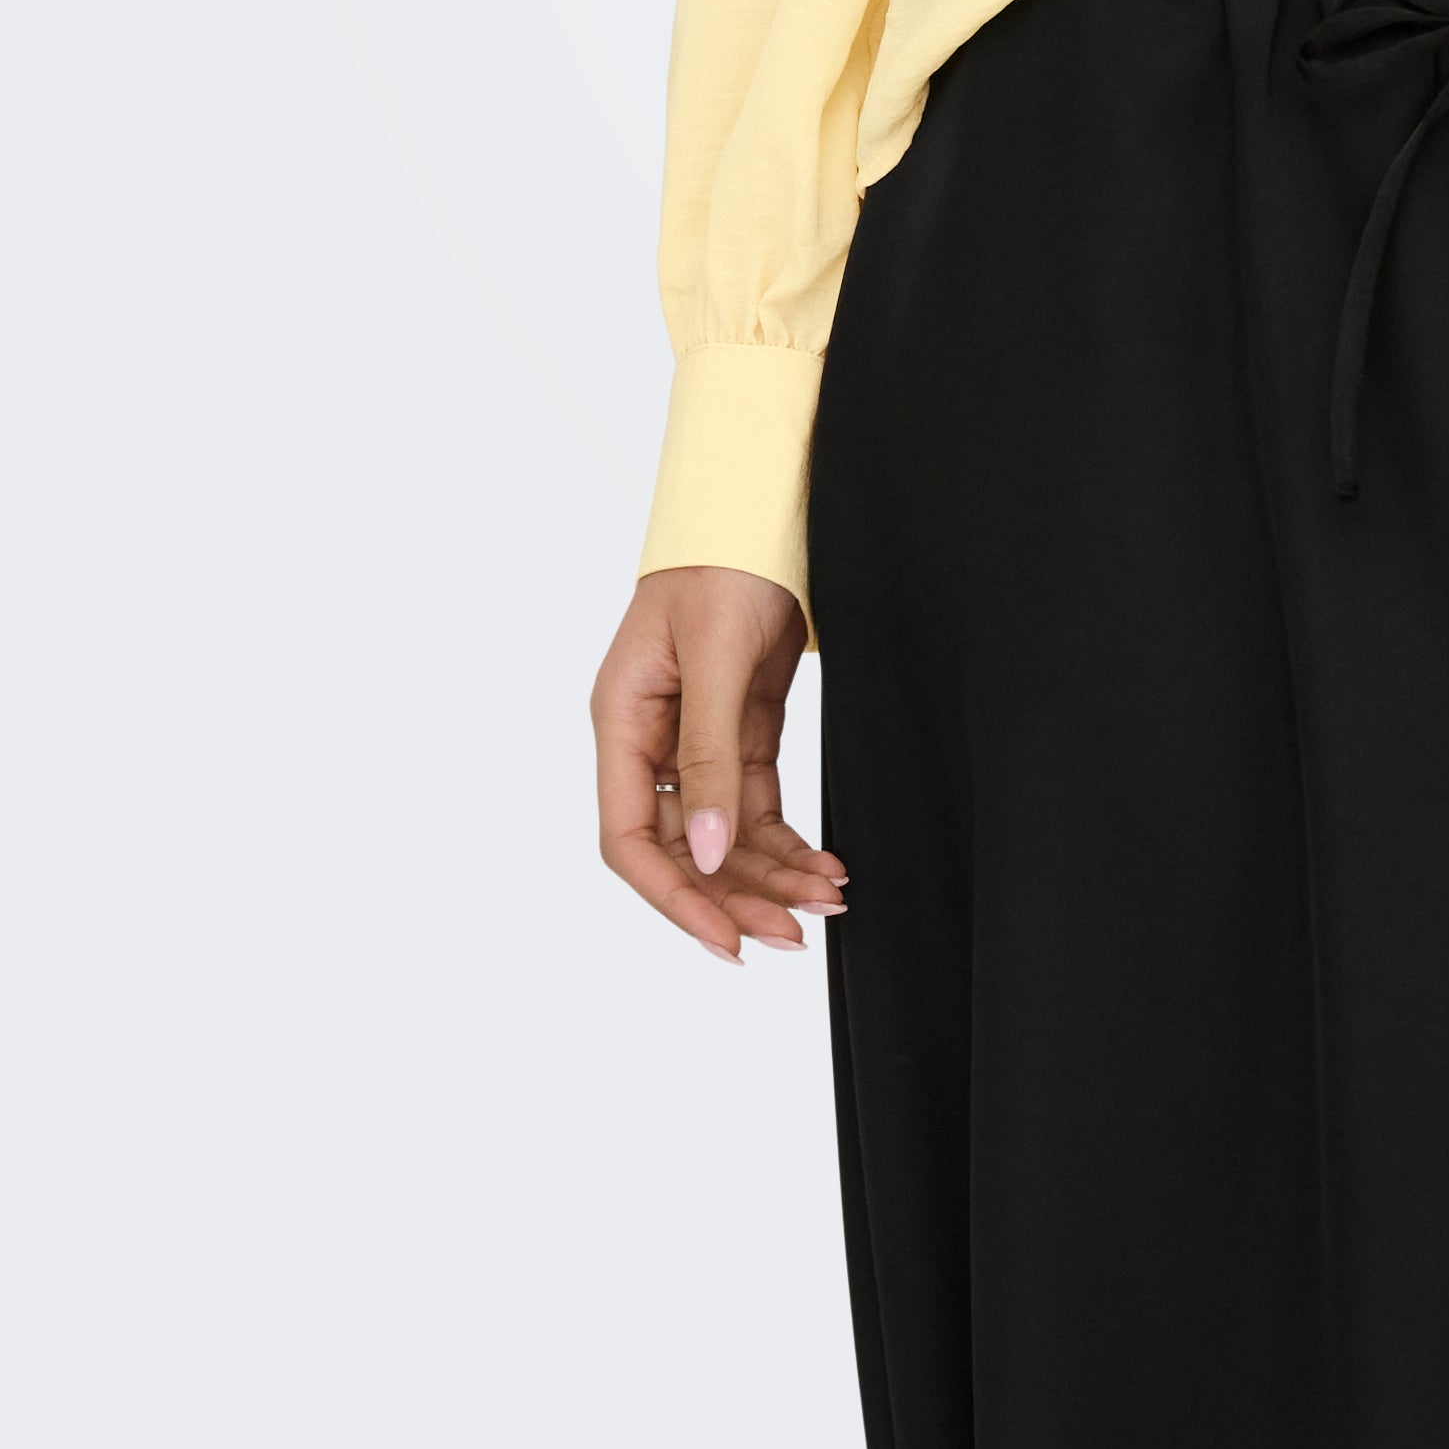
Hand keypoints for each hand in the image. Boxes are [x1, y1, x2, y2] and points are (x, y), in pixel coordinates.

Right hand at [591, 564, 844, 962]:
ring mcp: (696, 740)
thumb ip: (708, 755)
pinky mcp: (741, 728)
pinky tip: (822, 864)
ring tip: (827, 902)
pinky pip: (756, 803)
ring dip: (771, 874)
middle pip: (684, 847)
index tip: (725, 939)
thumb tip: (704, 852)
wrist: (763, 508)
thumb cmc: (721, 566)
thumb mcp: (714, 658)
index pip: (630, 839)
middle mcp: (651, 743)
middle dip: (737, 894)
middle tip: (795, 933)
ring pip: (725, 833)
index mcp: (621, 725)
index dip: (674, 897)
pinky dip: (787, 838)